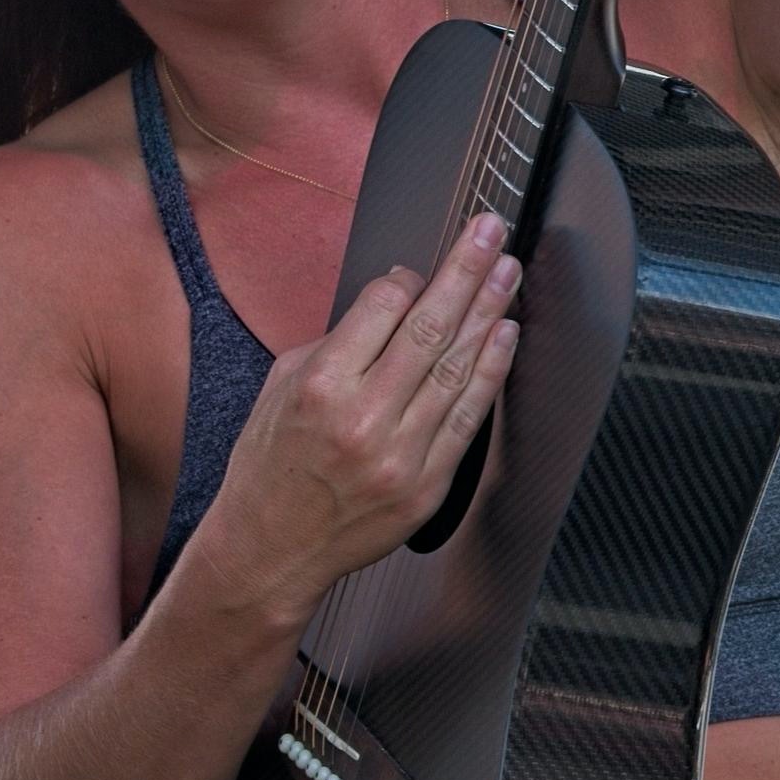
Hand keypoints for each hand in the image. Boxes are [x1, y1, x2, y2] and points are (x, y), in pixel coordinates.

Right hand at [214, 210, 522, 620]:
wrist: (270, 549)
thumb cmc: (270, 465)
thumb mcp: (280, 388)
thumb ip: (339, 342)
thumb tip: (394, 301)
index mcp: (321, 384)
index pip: (382, 307)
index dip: (407, 280)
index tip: (418, 270)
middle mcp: (364, 417)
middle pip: (430, 326)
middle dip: (465, 269)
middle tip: (491, 230)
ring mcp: (401, 455)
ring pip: (458, 367)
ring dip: (489, 311)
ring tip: (509, 271)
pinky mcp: (426, 485)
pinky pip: (468, 418)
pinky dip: (491, 372)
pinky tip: (505, 335)